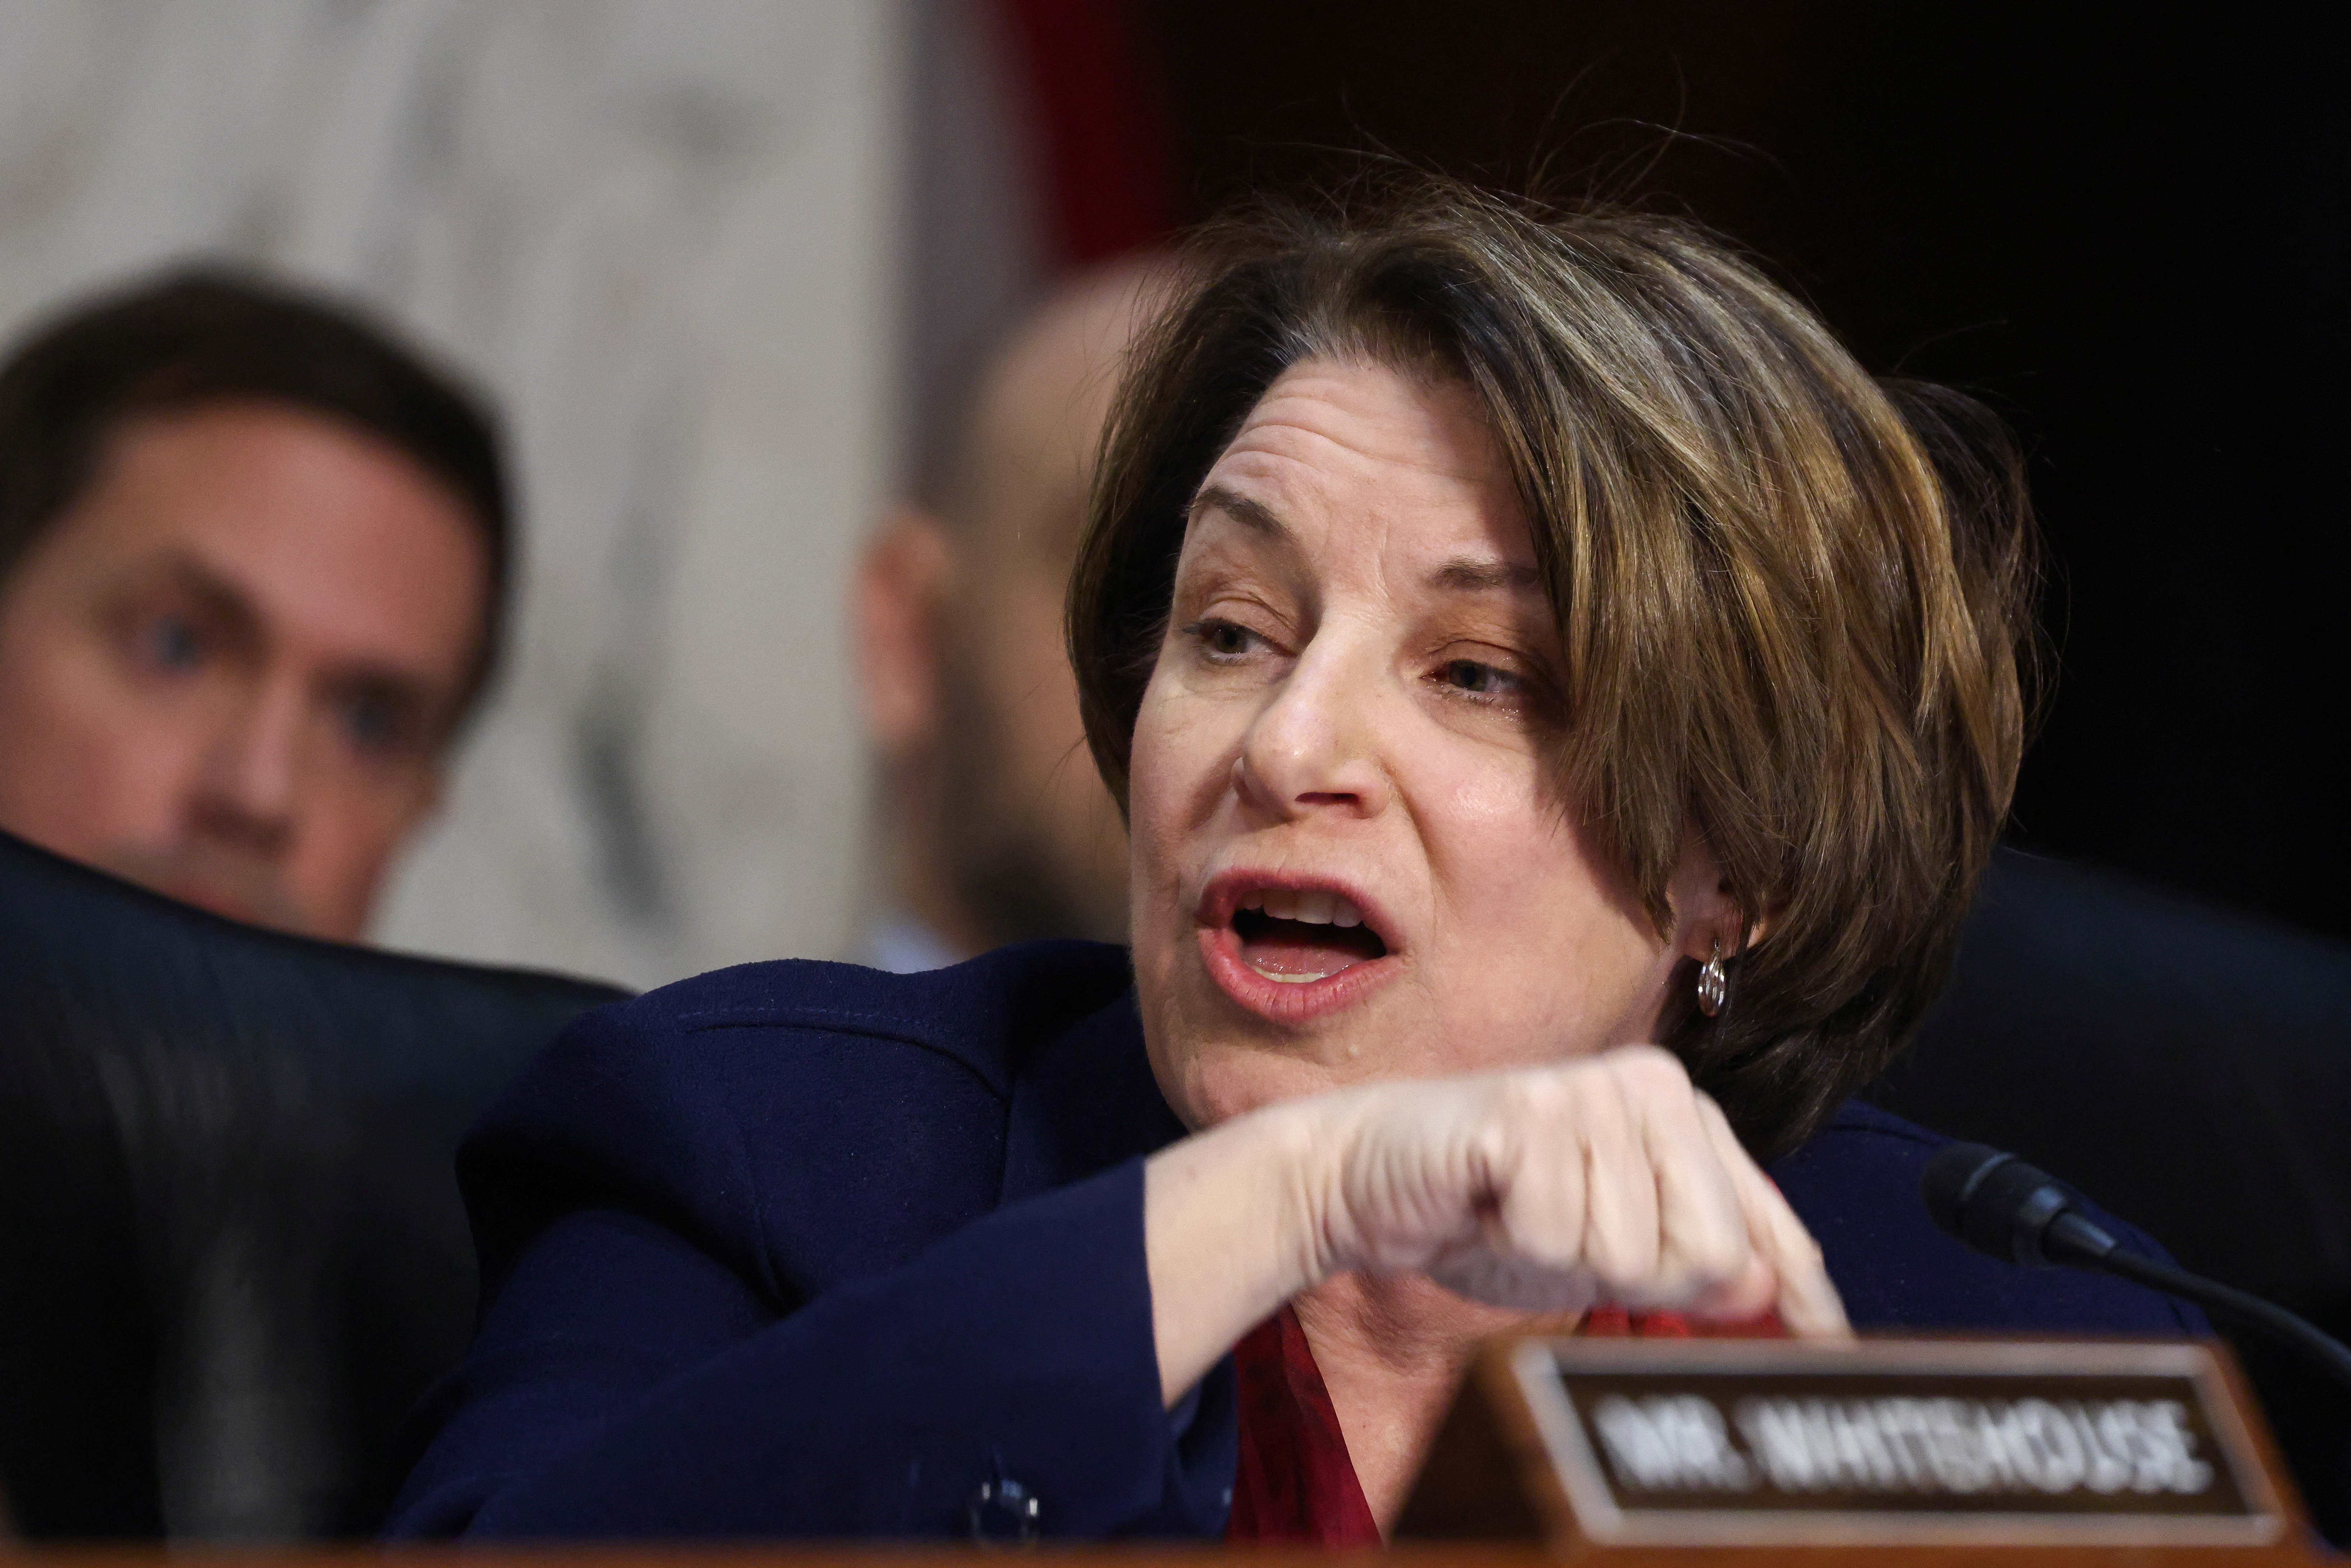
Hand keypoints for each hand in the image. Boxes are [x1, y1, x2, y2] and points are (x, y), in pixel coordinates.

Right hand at [1314, 1046, 1846, 1332]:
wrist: (1370, 1177)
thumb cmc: (1492, 1212)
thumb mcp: (1608, 1248)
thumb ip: (1693, 1265)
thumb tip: (1774, 1290)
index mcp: (1684, 1116)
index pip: (1764, 1224)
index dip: (1799, 1295)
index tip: (1830, 1344)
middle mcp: (1652, 1087)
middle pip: (1710, 1252)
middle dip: (1636, 1277)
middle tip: (1571, 1242)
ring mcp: (1589, 1090)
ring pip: (1626, 1252)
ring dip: (1561, 1259)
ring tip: (1520, 1216)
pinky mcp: (1526, 1109)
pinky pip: (1554, 1234)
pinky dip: (1513, 1241)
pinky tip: (1487, 1205)